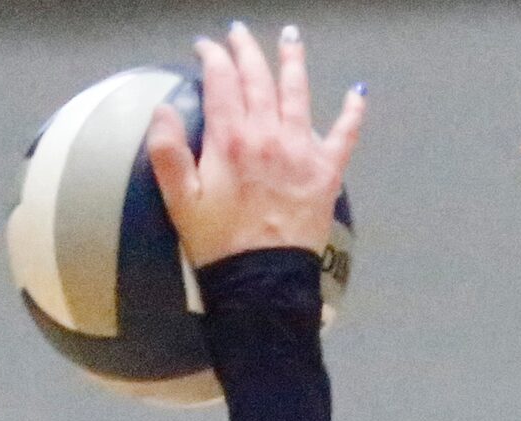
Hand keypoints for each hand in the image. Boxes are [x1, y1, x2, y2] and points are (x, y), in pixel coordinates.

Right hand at [147, 22, 363, 269]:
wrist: (262, 285)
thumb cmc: (219, 246)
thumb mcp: (181, 203)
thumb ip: (167, 152)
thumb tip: (162, 109)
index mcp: (230, 139)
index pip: (221, 80)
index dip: (212, 56)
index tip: (205, 48)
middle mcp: (268, 134)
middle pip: (259, 78)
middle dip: (247, 50)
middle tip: (239, 34)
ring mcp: (301, 150)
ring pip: (298, 92)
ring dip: (292, 61)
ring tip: (290, 39)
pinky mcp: (327, 172)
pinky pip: (344, 134)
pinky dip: (352, 111)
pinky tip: (357, 92)